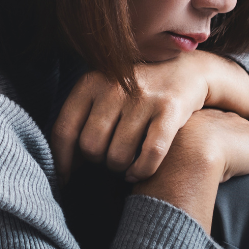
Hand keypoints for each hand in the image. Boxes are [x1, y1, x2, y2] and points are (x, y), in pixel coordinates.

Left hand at [50, 50, 248, 184]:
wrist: (187, 70)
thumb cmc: (136, 91)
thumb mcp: (104, 93)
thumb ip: (82, 121)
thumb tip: (63, 166)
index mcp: (91, 82)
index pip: (63, 130)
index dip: (62, 161)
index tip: (66, 178)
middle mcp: (114, 86)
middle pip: (91, 147)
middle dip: (99, 161)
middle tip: (110, 157)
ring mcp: (143, 97)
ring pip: (118, 156)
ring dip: (121, 168)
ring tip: (127, 160)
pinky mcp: (170, 109)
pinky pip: (149, 155)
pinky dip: (142, 170)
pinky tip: (140, 170)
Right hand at [133, 108, 248, 231]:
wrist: (189, 150)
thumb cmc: (166, 152)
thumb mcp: (150, 147)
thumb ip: (143, 151)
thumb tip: (121, 166)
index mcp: (207, 118)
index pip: (217, 124)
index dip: (220, 134)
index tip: (221, 143)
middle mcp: (229, 123)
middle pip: (241, 132)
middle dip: (244, 143)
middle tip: (246, 158)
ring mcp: (247, 137)